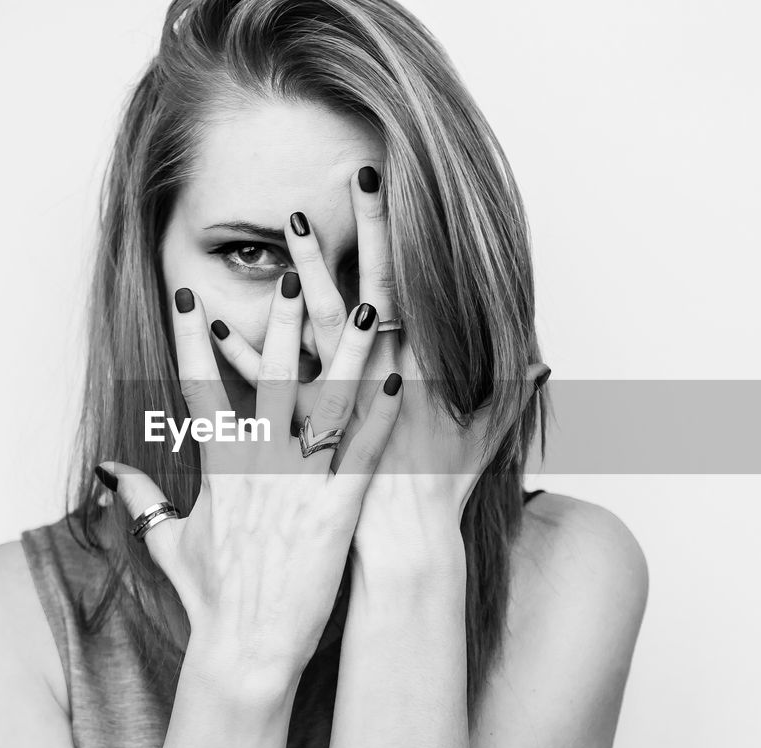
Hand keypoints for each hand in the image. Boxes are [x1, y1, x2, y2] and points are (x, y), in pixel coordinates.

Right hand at [97, 277, 402, 687]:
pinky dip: (382, 416)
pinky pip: (363, 454)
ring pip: (326, 404)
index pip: (199, 388)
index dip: (192, 340)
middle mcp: (258, 466)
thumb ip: (139, 498)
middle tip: (295, 274)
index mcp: (219, 468)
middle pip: (269, 378)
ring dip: (349, 352)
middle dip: (282, 323)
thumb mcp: (166, 542)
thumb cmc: (211, 599)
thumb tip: (107, 471)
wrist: (245, 649)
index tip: (188, 296)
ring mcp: (298, 486)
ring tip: (369, 306)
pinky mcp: (335, 512)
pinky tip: (400, 381)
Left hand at [210, 168, 548, 582]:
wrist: (407, 547)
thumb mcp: (487, 438)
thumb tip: (543, 363)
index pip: (405, 290)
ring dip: (296, 283)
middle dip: (346, 245)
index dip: (390, 238)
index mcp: (419, 371)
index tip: (378, 189)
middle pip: (359, 299)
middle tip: (323, 200)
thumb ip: (510, 395)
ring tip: (278, 235)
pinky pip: (268, 390)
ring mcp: (341, 405)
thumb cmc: (444, 492)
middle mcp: (379, 380)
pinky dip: (241, 358)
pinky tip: (217, 328)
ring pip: (313, 333)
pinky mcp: (308, 433)